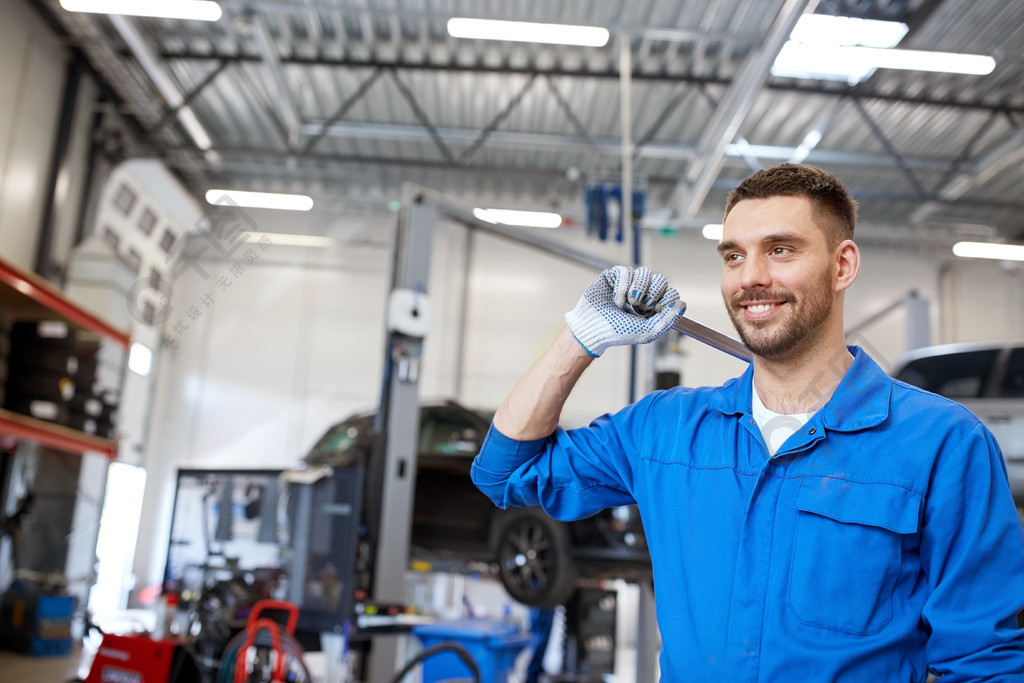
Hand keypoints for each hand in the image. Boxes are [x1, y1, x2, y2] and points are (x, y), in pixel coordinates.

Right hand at [564, 266, 685, 356]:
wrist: (591, 329)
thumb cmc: (617, 332)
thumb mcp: (647, 332)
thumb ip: (667, 320)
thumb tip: (682, 305)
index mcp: (653, 305)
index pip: (671, 293)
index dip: (665, 300)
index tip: (653, 311)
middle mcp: (643, 292)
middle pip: (661, 279)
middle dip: (652, 294)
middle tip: (639, 308)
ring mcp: (629, 282)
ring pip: (645, 272)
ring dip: (637, 290)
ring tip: (626, 305)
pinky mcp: (614, 275)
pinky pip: (626, 271)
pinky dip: (622, 288)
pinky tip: (616, 300)